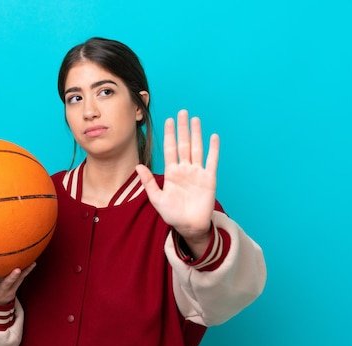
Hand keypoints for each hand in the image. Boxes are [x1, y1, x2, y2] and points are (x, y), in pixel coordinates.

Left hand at [136, 110, 218, 251]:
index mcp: (171, 173)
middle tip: (182, 112)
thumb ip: (148, 182)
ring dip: (196, 134)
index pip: (170, 149)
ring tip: (195, 119)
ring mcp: (197, 173)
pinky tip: (213, 137)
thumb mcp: (157, 199)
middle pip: (183, 144)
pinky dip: (213, 149)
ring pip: (197, 149)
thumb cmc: (172, 214)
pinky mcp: (209, 179)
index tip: (168, 120)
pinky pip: (211, 161)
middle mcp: (184, 169)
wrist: (189, 226)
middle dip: (182, 129)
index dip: (169, 135)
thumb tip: (138, 166)